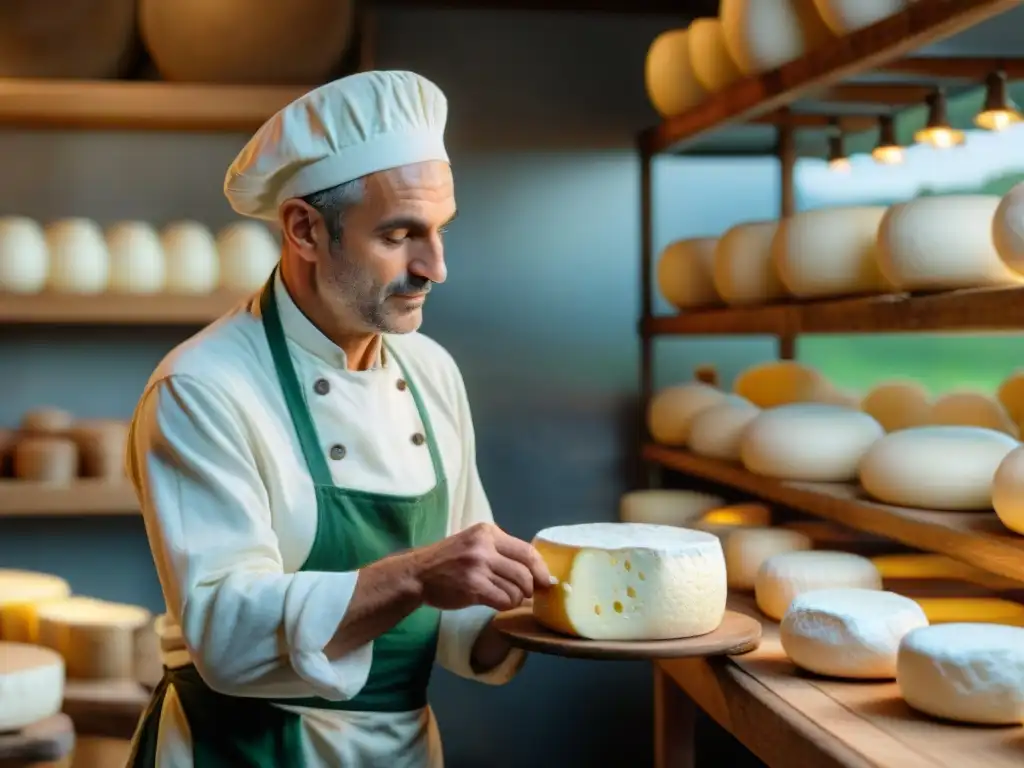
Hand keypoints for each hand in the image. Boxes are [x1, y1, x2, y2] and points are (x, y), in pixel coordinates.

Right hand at [412, 523, 551, 611]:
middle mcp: (485, 546)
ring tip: (505, 598)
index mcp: (488, 532)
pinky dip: (505, 605)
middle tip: (525, 594)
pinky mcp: (473, 586)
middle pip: (525, 571)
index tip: (546, 581)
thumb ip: (500, 551)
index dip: (541, 569)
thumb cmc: (448, 560)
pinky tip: (496, 603)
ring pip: (516, 588)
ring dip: (516, 599)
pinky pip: (504, 600)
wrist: (417, 573)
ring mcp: (478, 566)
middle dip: (530, 588)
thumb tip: (536, 571)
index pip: (527, 551)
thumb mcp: (474, 544)